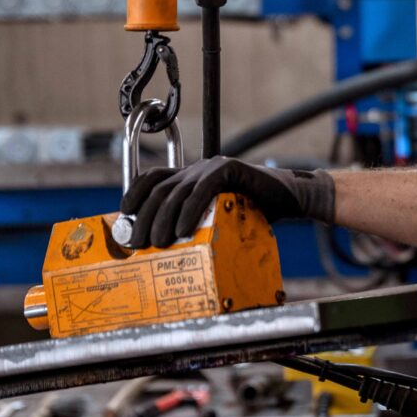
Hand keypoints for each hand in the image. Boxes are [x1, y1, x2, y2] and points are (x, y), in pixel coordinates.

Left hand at [119, 156, 334, 248]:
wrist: (291, 199)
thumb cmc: (255, 212)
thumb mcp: (218, 217)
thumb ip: (196, 222)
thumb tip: (166, 249)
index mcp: (191, 175)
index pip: (152, 177)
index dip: (134, 194)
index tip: (125, 215)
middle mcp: (198, 168)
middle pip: (160, 189)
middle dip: (145, 217)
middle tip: (141, 243)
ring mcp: (213, 167)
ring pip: (177, 191)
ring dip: (163, 219)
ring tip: (160, 243)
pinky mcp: (230, 169)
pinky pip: (202, 190)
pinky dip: (189, 211)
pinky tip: (184, 230)